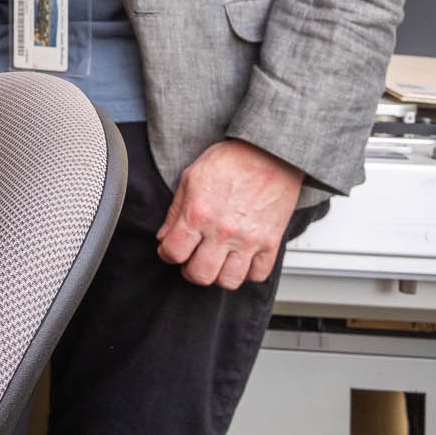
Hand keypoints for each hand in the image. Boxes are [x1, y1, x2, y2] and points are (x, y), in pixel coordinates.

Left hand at [156, 139, 302, 288]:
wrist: (270, 153)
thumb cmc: (231, 160)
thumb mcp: (191, 178)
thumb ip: (176, 211)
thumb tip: (164, 236)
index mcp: (198, 214)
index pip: (173, 253)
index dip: (166, 254)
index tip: (171, 249)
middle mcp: (223, 231)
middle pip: (199, 275)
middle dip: (190, 270)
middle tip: (192, 259)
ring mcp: (249, 240)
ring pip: (228, 281)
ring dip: (218, 274)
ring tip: (216, 261)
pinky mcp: (271, 243)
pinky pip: (257, 275)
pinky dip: (247, 273)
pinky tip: (240, 260)